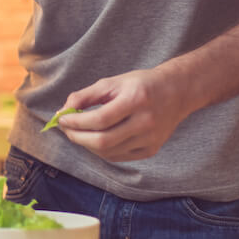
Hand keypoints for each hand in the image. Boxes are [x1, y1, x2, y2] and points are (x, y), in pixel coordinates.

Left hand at [55, 66, 188, 161]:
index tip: (62, 119)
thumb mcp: (113, 82)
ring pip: (108, 152)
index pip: (100, 119)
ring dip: (87, 145)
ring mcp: (150, 139)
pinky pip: (118, 156)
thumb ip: (86, 96)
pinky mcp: (151, 150)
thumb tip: (63, 111)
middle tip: (66, 129)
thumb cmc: (141, 85)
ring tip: (78, 133)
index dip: (77, 122)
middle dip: (77, 137)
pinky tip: (94, 140)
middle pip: (103, 140)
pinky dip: (101, 151)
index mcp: (136, 100)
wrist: (177, 93)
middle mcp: (146, 122)